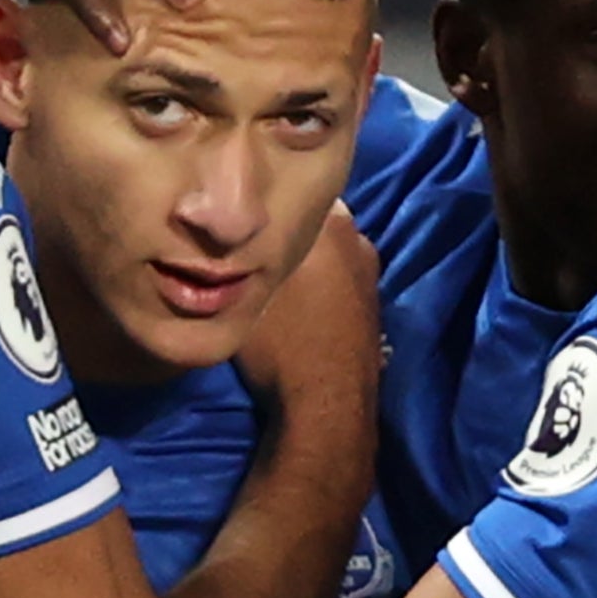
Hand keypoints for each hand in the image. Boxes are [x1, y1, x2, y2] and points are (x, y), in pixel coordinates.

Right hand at [235, 201, 382, 434]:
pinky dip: (318, 289)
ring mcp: (370, 276)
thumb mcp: (242, 292)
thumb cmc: (281, 343)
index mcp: (332, 223)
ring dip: (302, 264)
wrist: (326, 408)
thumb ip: (236, 254)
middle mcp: (358, 240)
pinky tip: (295, 309)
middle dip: (281, 231)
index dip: (260, 203)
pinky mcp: (373, 308)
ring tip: (266, 281)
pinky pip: (336, 283)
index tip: (236, 218)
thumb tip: (223, 235)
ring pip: (324, 255)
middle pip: (307, 223)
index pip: (288, 189)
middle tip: (245, 248)